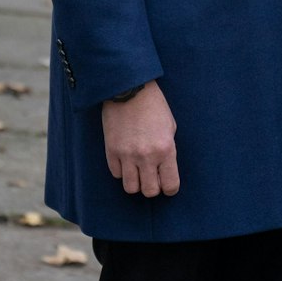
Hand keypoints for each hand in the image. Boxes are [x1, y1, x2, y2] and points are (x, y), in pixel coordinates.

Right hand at [102, 81, 178, 196]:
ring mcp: (127, 155)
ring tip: (138, 171)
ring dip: (136, 182)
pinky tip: (126, 160)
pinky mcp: (111, 151)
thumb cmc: (153, 105)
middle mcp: (147, 156)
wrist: (128, 89)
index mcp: (166, 149)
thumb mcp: (170, 127)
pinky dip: (122, 171)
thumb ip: (168, 150)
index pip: (170, 185)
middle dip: (153, 187)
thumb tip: (163, 169)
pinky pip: (116, 174)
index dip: (170, 188)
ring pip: (131, 188)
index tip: (168, 185)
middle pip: (149, 191)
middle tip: (152, 178)